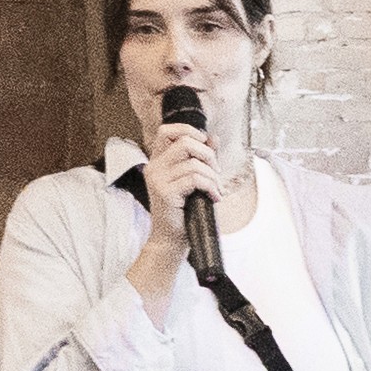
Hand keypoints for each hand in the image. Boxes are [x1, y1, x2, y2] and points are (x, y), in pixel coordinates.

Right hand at [122, 108, 232, 291]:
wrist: (171, 240)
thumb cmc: (183, 212)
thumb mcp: (194, 180)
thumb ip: (201, 158)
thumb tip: (214, 137)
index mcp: (157, 161)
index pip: (167, 131)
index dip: (190, 131)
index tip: (206, 147)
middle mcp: (154, 167)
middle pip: (185, 142)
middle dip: (208, 155)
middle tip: (216, 173)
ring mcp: (157, 179)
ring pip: (193, 163)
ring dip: (212, 176)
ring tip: (216, 190)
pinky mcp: (165, 192)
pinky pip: (195, 179)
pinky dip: (210, 186)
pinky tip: (214, 197)